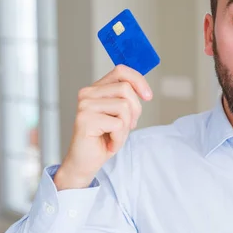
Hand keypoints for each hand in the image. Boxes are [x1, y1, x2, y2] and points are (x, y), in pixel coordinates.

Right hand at [54, 65, 152, 189]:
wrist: (85, 162)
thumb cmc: (104, 138)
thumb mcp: (120, 115)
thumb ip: (127, 99)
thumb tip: (144, 90)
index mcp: (97, 89)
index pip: (121, 70)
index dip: (138, 80)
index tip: (148, 96)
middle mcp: (88, 93)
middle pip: (126, 89)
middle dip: (135, 110)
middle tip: (126, 127)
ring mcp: (85, 106)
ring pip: (124, 106)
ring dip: (126, 127)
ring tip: (114, 135)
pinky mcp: (85, 120)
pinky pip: (118, 124)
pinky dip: (119, 138)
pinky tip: (109, 143)